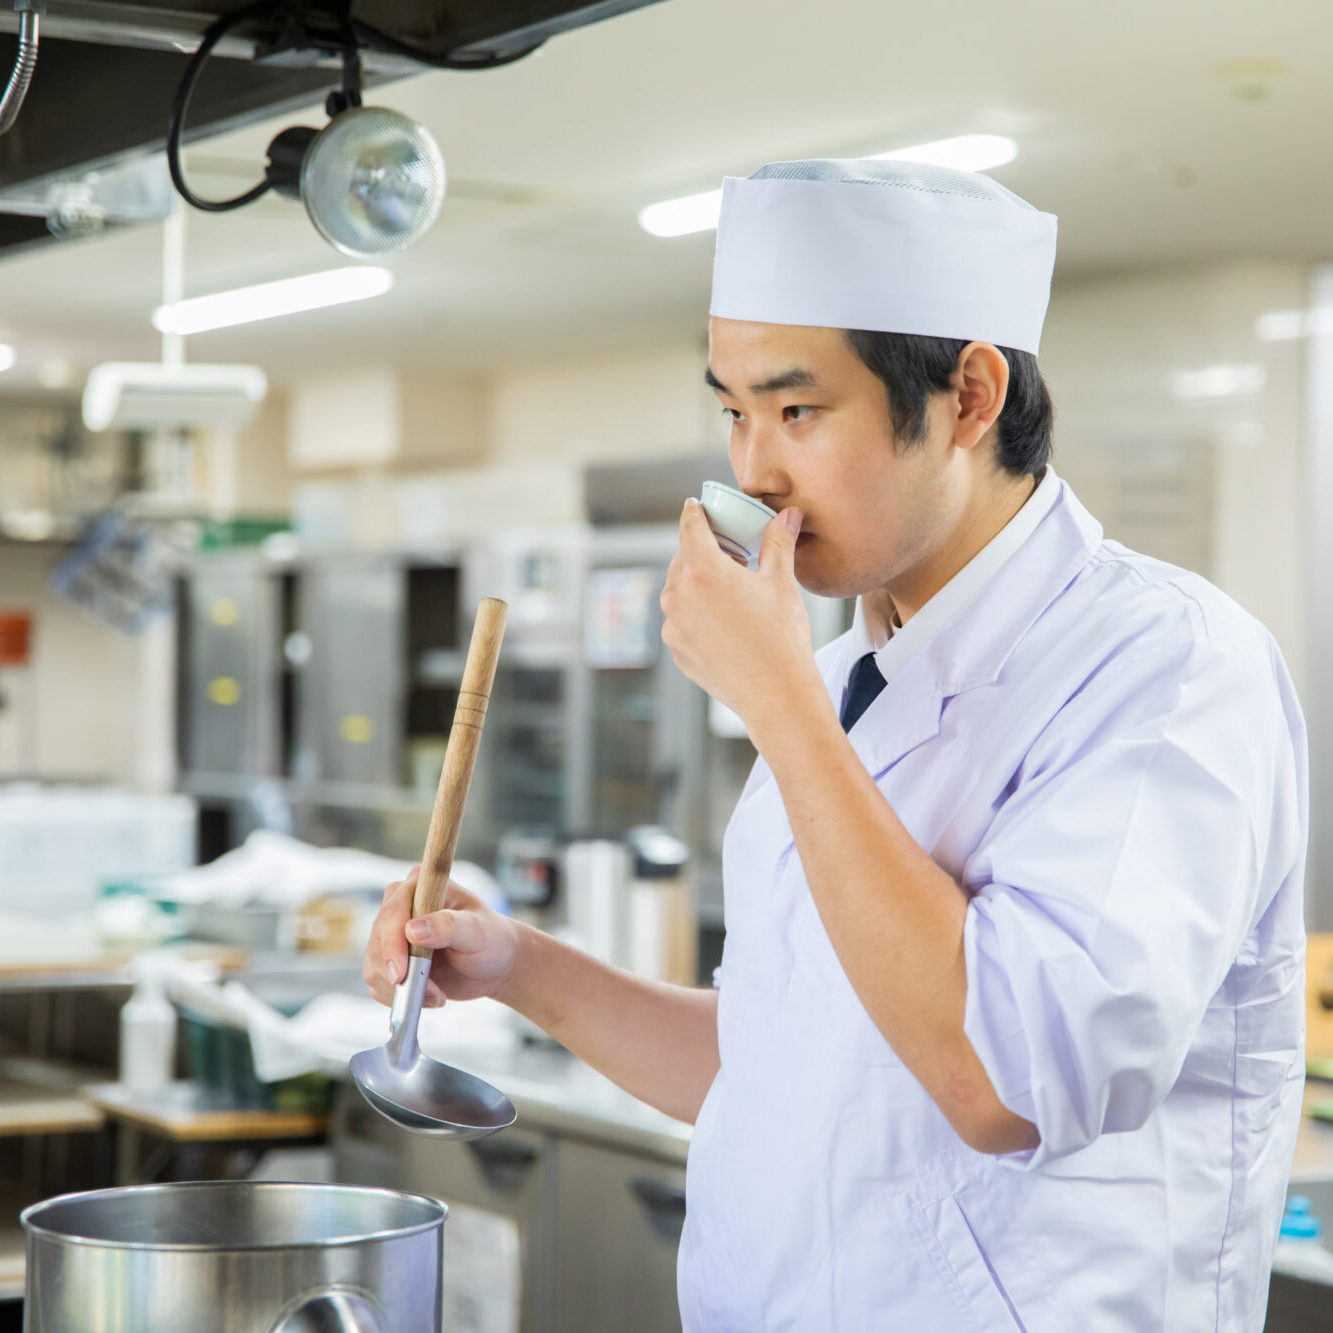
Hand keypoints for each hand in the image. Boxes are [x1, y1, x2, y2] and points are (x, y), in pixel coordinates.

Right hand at [362, 866, 519, 1008]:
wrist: (494, 965)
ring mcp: (391, 933)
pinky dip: (400, 997)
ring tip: (437, 994)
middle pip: (378, 942)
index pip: (393, 911)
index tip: (400, 974)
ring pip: (374, 966)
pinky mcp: (389, 959)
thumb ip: (448, 926)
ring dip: (403, 989)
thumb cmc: (491, 940)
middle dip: (403, 973)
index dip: (391, 943)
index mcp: (421, 885)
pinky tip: (429, 994)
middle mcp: (401, 905)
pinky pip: (378, 984)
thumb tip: (412, 930)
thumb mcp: (477, 931)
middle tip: (434, 992)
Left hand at [660, 498, 820, 731]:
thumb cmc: (781, 636)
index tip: (696, 506)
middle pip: (683, 559)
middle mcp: (678, 595)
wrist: (775, 694)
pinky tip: (724, 623)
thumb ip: (778, 542)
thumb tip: (789, 514)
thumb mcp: (781, 582)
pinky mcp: (676, 650)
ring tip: (729, 592)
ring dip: (698, 586)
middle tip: (730, 555)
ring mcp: (673, 626)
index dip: (695, 513)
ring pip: (679, 593)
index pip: (690, 527)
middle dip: (702, 552)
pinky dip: (697, 615)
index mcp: (702, 569)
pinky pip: (681, 622)